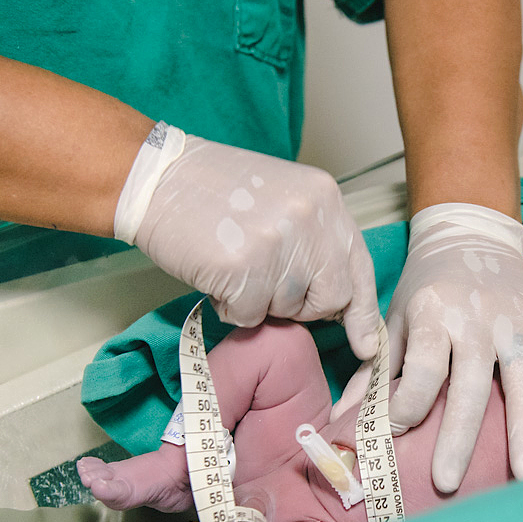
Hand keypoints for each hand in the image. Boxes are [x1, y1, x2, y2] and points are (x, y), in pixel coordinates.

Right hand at [115, 124, 379, 358]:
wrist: (156, 177)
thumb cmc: (214, 191)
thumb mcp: (284, 200)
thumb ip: (315, 241)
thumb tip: (338, 304)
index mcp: (326, 199)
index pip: (359, 267)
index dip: (362, 311)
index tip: (366, 345)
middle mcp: (311, 219)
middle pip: (332, 298)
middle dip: (303, 307)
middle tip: (267, 283)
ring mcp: (281, 243)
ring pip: (289, 310)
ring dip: (260, 302)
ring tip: (234, 264)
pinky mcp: (246, 268)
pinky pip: (250, 316)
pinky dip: (231, 306)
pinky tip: (216, 273)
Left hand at [383, 203, 522, 491]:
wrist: (470, 234)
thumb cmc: (425, 286)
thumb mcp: (394, 318)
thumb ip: (375, 371)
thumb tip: (345, 422)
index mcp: (432, 315)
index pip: (422, 370)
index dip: (407, 406)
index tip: (397, 432)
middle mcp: (476, 320)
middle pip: (469, 387)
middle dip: (458, 439)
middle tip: (447, 483)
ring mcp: (515, 323)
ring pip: (521, 382)